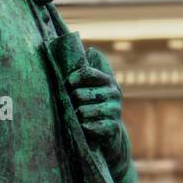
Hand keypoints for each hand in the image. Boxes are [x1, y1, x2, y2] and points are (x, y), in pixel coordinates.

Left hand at [67, 46, 129, 169]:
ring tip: (79, 117)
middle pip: (80, 94)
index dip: (75, 77)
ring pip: (83, 112)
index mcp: (108, 81)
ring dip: (77, 116)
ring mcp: (114, 111)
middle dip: (72, 101)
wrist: (110, 132)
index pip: (88, 72)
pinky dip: (84, 128)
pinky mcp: (112, 128)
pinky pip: (90, 126)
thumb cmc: (95, 104)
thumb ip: (89, 70)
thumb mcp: (94, 86)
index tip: (68, 83)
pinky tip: (85, 127)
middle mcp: (114, 94)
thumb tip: (91, 50)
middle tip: (73, 105)